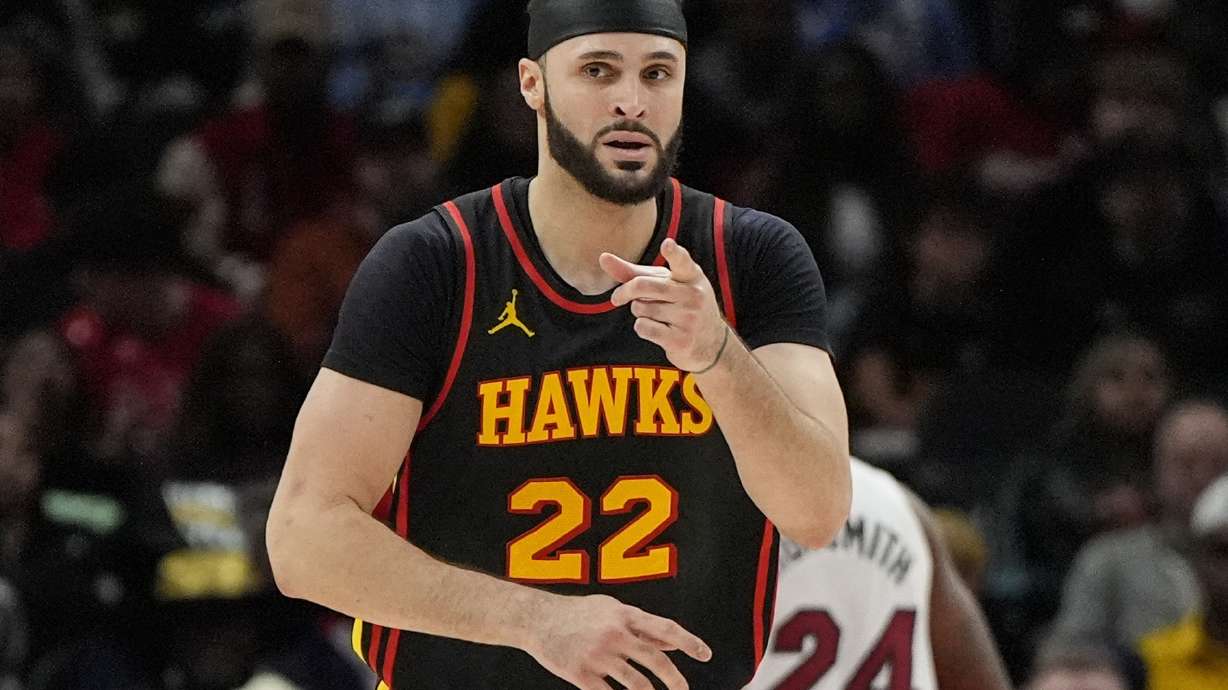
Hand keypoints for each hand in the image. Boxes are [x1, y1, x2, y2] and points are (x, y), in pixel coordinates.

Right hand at [524, 593, 710, 689]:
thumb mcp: (611, 611)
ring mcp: (597, 655)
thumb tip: (671, 643)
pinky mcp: (581, 674)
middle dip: (675, 680)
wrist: (536, 619)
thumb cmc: (578, 613)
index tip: (707, 654)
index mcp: (625, 615)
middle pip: (655, 661)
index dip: (689, 642)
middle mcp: (614, 634)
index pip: (665, 628)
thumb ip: (641, 626)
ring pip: (636, 684)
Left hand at [600, 239, 727, 372]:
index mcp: (691, 276)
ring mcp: (689, 318)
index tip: (667, 245)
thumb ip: (634, 272)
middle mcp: (693, 294)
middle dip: (624, 291)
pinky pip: (643, 327)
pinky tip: (658, 330)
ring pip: (641, 308)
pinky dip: (642, 328)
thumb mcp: (665, 284)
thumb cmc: (681, 304)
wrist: (711, 342)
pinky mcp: (681, 340)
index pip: (682, 261)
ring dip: (639, 312)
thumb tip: (602, 257)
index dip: (673, 253)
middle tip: (616, 298)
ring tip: (657, 315)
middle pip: (643, 286)